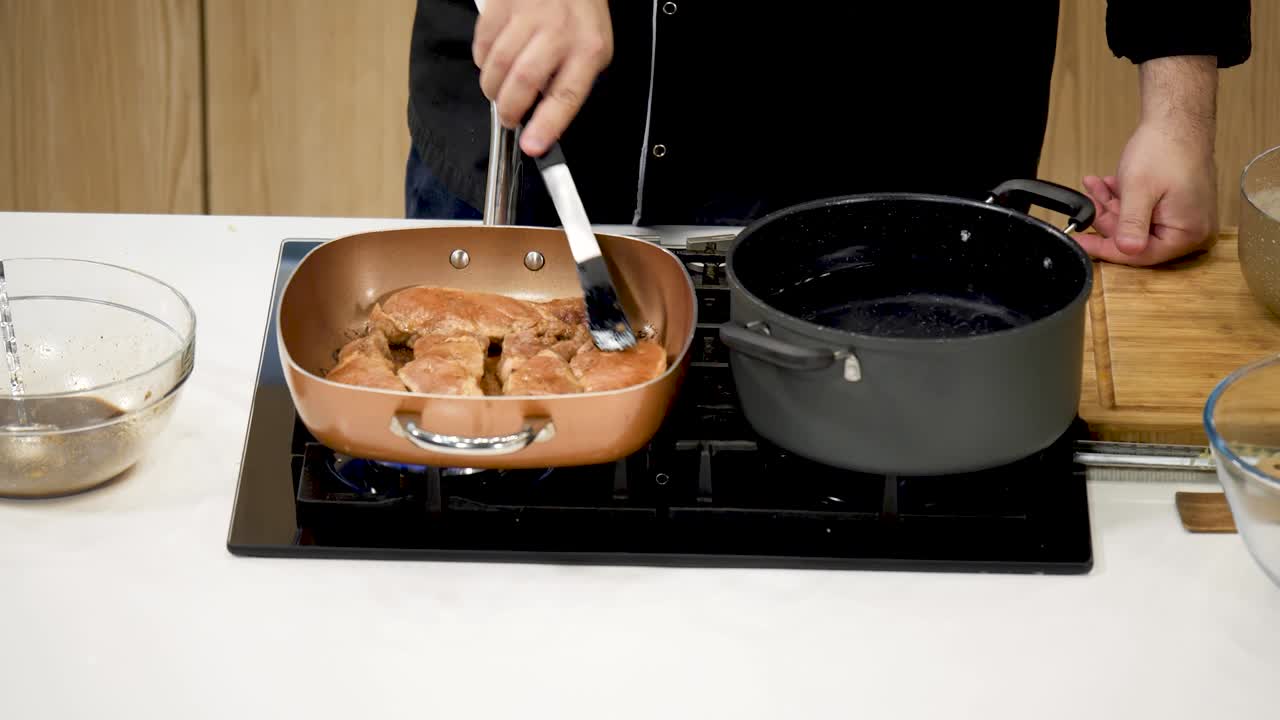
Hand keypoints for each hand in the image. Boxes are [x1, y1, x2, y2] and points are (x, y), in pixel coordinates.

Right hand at [473, 0, 612, 156]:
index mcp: (588, 48)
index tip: (532, 146)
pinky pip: (482, 43)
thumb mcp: (592, 48)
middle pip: (523, 81)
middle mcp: (559, 30)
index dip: (547, 125)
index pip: (566, 95)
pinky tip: (494, 61)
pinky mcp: (503, 3)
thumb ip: (570, 81)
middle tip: (508, 119)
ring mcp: (529, 13)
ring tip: (499, 92)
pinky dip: (483, 61)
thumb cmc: (580, 13)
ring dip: (493, 88)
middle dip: (509, 110)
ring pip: (498, 65)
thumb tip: (543, 121)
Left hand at [1073, 55, 1218, 265]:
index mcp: (1188, 233)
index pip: (1139, 255)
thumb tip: (1128, 251)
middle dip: (1108, 219)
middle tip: (1088, 203)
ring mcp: (1185, 218)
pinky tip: (1107, 185)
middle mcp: (1192, 231)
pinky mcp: (1176, 207)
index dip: (1104, 248)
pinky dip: (1124, 199)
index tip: (1080, 242)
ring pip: (1136, 223)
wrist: (1178, 120)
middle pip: (1136, 239)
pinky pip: (1144, 212)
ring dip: (1112, 206)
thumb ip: (1131, 223)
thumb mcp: (1139, 190)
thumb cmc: (1165, 149)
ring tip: (1094, 187)